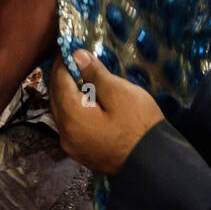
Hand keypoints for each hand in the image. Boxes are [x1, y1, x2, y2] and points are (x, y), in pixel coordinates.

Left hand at [49, 48, 163, 174]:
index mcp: (72, 116)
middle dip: (60, 76)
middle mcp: (65, 133)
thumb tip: (77, 57)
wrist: (154, 164)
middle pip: (56, 98)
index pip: (59, 81)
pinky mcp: (82, 153)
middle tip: (70, 58)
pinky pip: (70, 124)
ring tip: (78, 76)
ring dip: (66, 93)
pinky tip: (84, 100)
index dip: (62, 61)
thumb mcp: (119, 92)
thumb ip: (95, 74)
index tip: (68, 46)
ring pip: (61, 113)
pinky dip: (73, 108)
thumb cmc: (139, 125)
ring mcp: (73, 146)